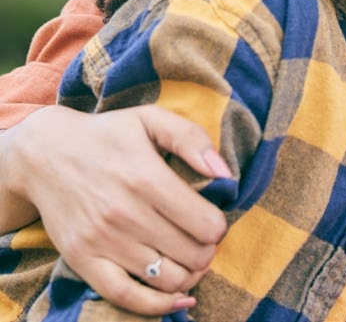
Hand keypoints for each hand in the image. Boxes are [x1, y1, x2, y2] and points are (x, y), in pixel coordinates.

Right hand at [3, 104, 230, 314]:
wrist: (44, 155)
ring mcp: (102, 242)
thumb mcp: (151, 118)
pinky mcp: (82, 261)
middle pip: (191, 254)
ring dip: (190, 275)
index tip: (215, 219)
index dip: (219, 226)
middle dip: (208, 250)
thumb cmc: (107, 134)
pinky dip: (158, 304)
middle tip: (205, 240)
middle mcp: (125, 215)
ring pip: (165, 279)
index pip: (204, 223)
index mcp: (147, 178)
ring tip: (193, 260)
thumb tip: (225, 172)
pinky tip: (180, 297)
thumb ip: (192, 139)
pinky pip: (125, 297)